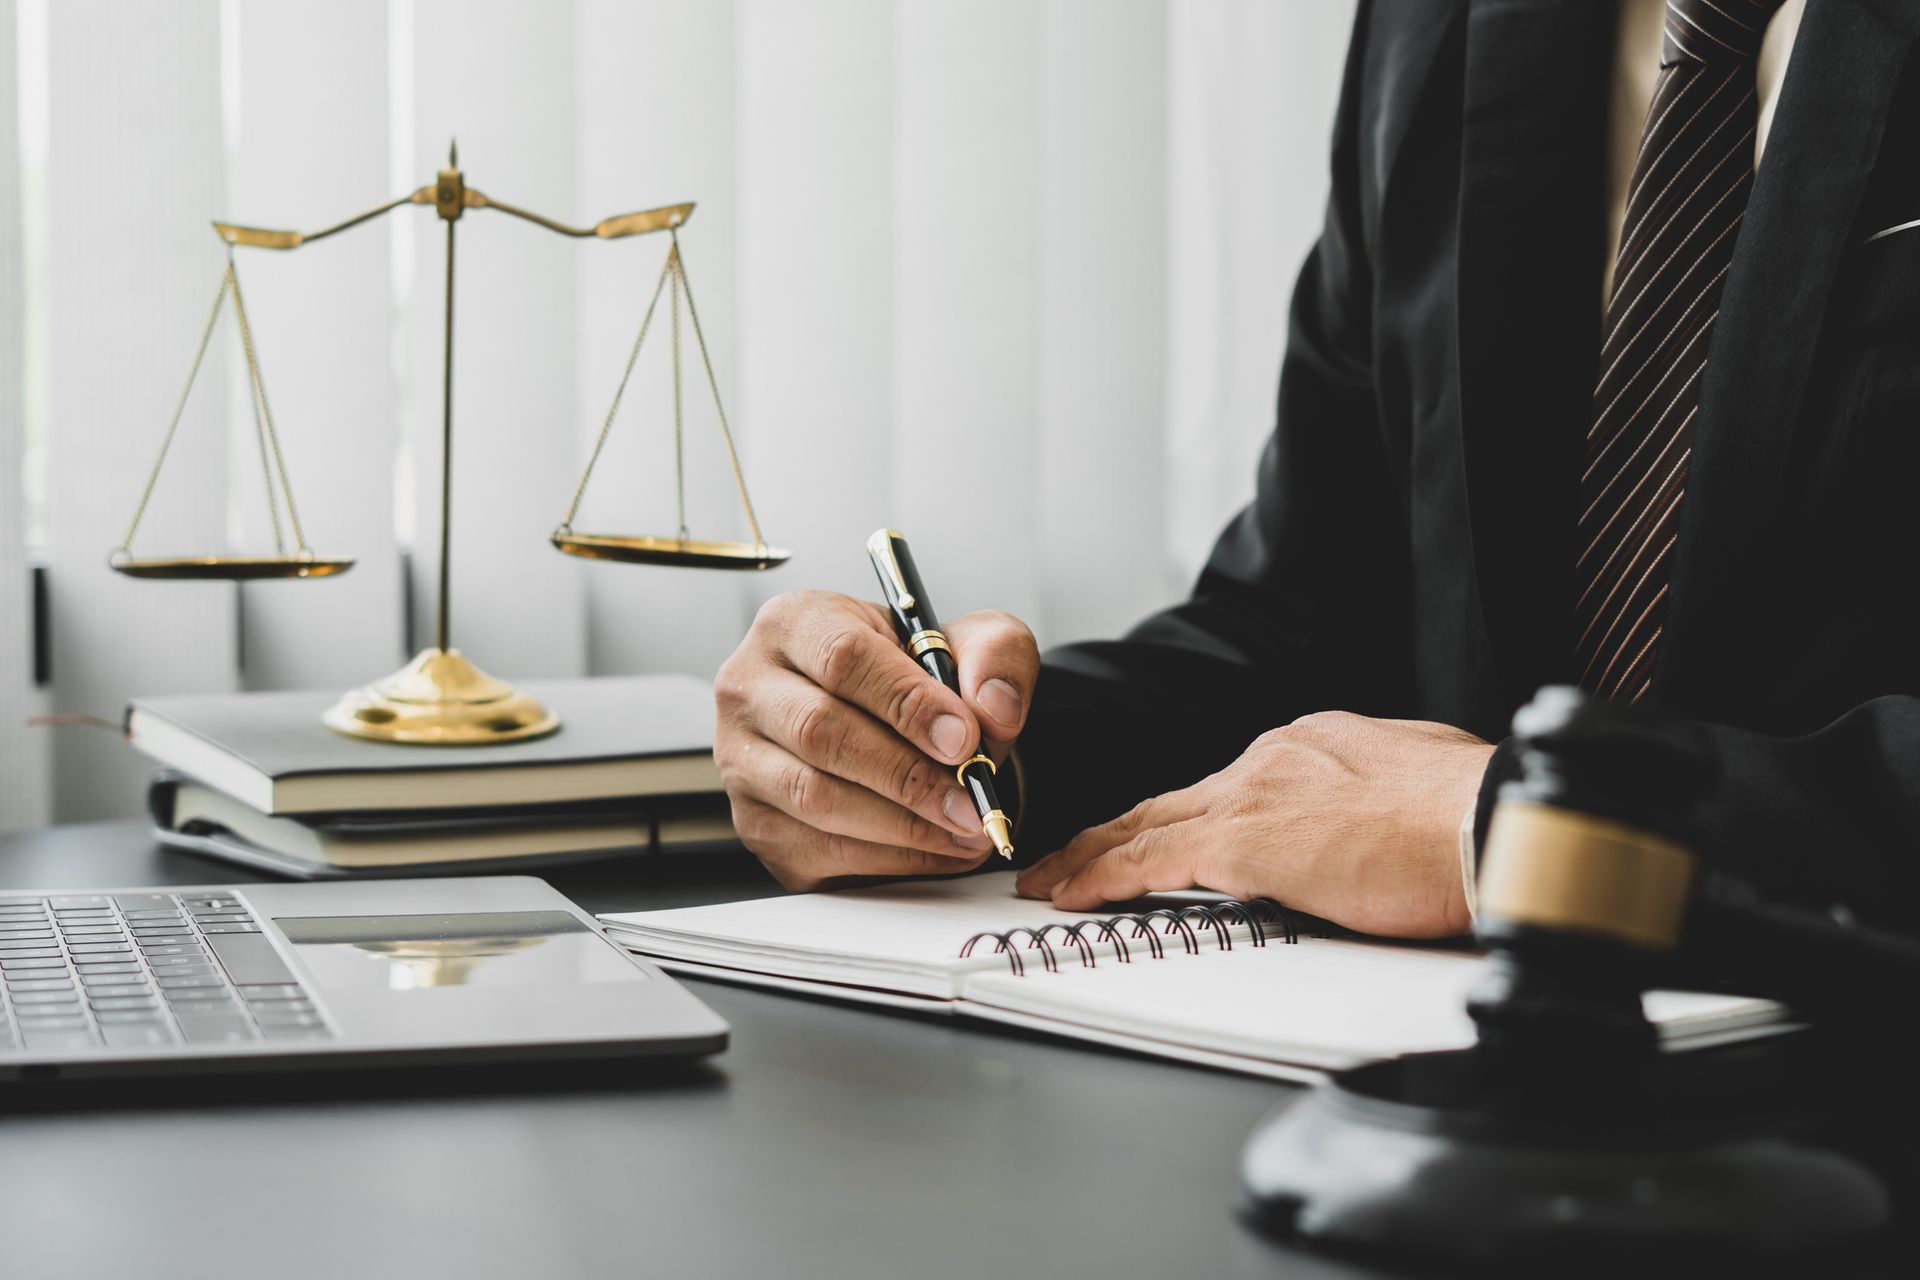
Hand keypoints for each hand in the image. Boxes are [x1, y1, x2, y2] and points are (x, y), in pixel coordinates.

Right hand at [715, 590, 1039, 891]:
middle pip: (821, 732)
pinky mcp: (755, 822)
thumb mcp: (967, 643)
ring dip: (902, 824)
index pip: (843, 657)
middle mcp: (750, 687)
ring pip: (816, 798)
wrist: (890, 726)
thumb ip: (994, 655)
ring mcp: (741, 759)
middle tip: (969, 800)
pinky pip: (819, 848)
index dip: (908, 703)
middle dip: (908, 775)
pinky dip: (890, 857)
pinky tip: (938, 848)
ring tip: (965, 827)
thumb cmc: (915, 678)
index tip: (964, 739)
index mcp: (794, 623)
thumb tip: (993, 708)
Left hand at [1015, 712, 1493, 937]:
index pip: (1231, 788)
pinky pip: (1146, 860)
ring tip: (1051, 878)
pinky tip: (1070, 895)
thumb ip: (1384, 801)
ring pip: (1147, 825)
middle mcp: (1274, 756)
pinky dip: (1100, 876)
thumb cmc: (1483, 818)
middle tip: (1071, 853)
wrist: (1494, 820)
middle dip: (1116, 831)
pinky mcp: (1242, 839)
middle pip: (1173, 801)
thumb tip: (1387, 824)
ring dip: (1092, 855)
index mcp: (1317, 744)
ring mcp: (1253, 794)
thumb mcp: (1426, 789)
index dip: (1188, 816)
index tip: (1163, 834)